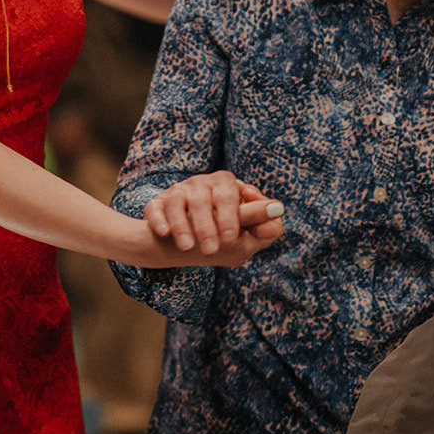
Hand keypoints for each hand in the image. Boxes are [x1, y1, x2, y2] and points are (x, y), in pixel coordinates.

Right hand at [144, 170, 282, 254]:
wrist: (180, 243)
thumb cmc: (219, 235)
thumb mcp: (241, 232)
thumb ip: (258, 221)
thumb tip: (278, 210)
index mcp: (225, 184)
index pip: (230, 194)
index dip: (231, 216)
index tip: (231, 237)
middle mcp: (200, 184)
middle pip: (203, 199)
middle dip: (207, 225)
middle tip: (211, 250)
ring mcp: (177, 193)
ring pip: (178, 202)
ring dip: (183, 226)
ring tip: (188, 248)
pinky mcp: (157, 204)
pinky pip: (155, 208)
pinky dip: (159, 221)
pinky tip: (165, 234)